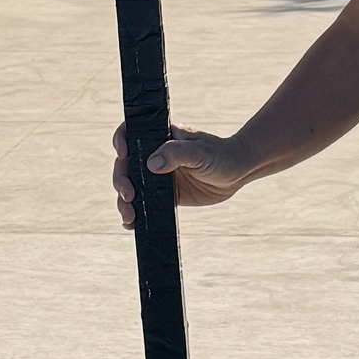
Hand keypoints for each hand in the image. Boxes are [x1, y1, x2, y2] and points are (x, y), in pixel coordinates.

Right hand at [111, 123, 251, 228]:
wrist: (237, 172)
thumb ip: (177, 154)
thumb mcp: (200, 152)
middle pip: (125, 165)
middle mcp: (154, 155)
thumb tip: (152, 164)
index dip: (120, 141)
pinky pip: (145, 204)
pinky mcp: (165, 195)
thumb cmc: (220, 154)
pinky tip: (132, 225)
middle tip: (129, 195)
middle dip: (121, 181)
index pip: (131, 133)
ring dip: (124, 202)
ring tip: (129, 217)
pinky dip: (136, 214)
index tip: (122, 153)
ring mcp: (157, 176)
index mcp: (160, 138)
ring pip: (131, 187)